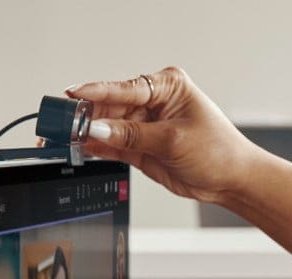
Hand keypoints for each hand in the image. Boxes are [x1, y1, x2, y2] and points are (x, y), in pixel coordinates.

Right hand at [66, 67, 279, 206]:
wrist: (232, 180)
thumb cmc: (218, 151)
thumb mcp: (173, 140)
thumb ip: (132, 135)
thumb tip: (98, 130)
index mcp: (167, 86)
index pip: (124, 87)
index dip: (95, 92)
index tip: (71, 95)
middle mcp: (153, 101)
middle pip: (109, 106)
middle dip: (84, 116)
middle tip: (59, 124)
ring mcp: (145, 124)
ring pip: (106, 126)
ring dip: (85, 134)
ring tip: (62, 138)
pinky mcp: (140, 146)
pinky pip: (111, 144)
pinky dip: (95, 148)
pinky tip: (79, 149)